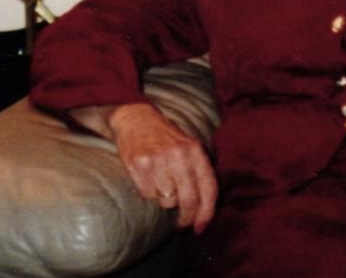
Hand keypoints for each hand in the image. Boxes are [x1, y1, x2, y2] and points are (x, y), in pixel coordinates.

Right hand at [107, 101, 218, 233]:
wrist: (136, 118)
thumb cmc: (164, 138)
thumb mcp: (188, 147)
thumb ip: (198, 172)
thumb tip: (204, 209)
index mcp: (196, 151)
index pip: (209, 188)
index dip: (207, 213)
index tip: (200, 228)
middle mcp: (180, 155)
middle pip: (189, 200)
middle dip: (186, 218)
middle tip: (182, 223)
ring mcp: (159, 160)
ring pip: (167, 200)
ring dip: (164, 199)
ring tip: (160, 182)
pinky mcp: (140, 165)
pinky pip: (148, 195)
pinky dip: (148, 193)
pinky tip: (148, 178)